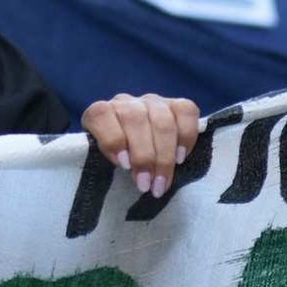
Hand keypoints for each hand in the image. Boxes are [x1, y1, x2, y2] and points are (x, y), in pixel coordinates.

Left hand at [81, 93, 199, 198]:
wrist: (138, 151)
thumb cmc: (118, 161)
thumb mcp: (103, 162)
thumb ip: (103, 162)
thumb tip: (122, 169)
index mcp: (100, 113)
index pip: (101, 114)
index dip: (112, 138)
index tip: (123, 164)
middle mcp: (126, 103)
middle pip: (135, 119)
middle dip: (143, 156)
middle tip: (146, 185)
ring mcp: (152, 102)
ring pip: (162, 120)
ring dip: (164, 156)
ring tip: (162, 182)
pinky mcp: (176, 105)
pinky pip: (186, 112)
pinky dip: (186, 137)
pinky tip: (180, 158)